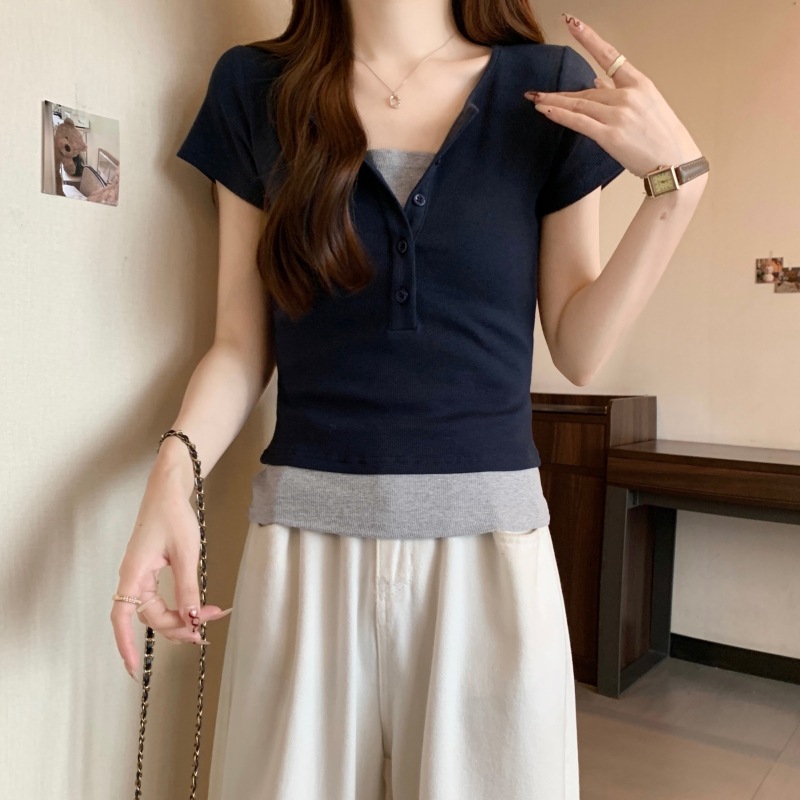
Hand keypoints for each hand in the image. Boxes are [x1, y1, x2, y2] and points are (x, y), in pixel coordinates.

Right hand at [110, 474, 230, 681]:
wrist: (168, 490)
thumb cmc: (173, 516)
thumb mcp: (186, 553)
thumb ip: (187, 587)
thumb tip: (191, 619)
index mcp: (134, 574)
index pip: (123, 618)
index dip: (126, 644)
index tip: (133, 669)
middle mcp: (134, 578)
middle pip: (150, 616)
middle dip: (178, 627)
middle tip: (206, 630)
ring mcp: (142, 575)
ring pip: (159, 608)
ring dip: (182, 616)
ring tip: (210, 616)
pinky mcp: (152, 570)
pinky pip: (163, 597)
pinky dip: (182, 603)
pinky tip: (198, 606)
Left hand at [525, 14, 702, 177]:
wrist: (675, 163)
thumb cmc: (663, 137)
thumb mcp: (648, 106)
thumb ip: (621, 92)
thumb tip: (598, 80)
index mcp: (640, 84)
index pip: (609, 55)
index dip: (589, 38)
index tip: (572, 23)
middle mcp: (628, 95)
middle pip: (586, 90)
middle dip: (560, 93)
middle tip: (536, 90)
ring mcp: (619, 114)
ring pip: (579, 104)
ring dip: (553, 102)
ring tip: (535, 99)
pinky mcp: (610, 135)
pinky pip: (578, 122)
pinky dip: (559, 115)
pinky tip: (544, 109)